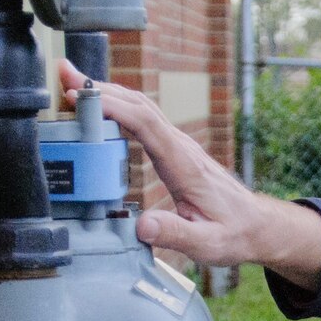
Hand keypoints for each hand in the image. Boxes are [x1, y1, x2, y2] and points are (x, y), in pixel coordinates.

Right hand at [54, 61, 320, 288]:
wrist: (256, 226)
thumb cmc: (233, 233)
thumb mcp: (207, 244)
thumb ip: (176, 234)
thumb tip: (142, 225)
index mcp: (183, 163)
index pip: (145, 122)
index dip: (112, 106)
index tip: (81, 99)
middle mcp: (180, 146)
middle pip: (138, 105)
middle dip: (101, 88)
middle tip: (63, 76)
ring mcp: (177, 145)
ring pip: (139, 108)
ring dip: (106, 93)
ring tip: (69, 83)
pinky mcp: (173, 150)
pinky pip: (142, 120)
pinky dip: (117, 108)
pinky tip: (96, 108)